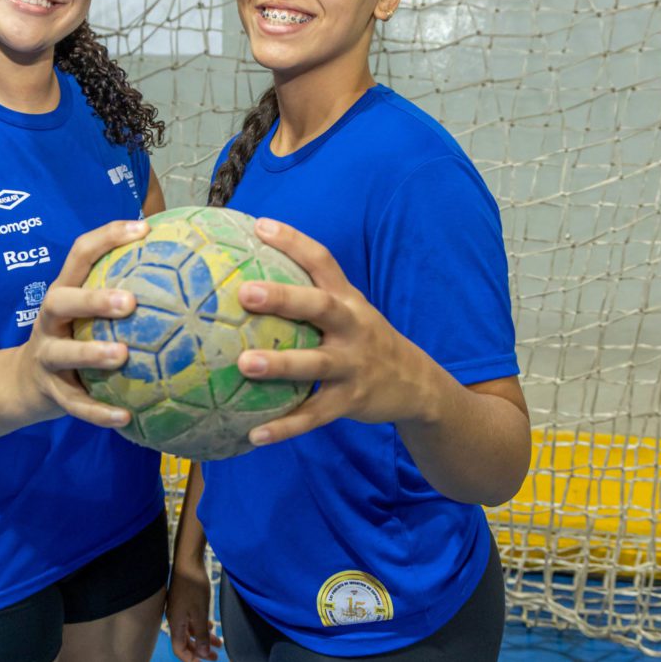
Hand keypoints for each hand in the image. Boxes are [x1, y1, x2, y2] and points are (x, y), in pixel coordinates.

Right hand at [15, 219, 148, 427]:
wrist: (23, 383)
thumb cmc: (73, 336)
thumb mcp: (86, 310)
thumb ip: (122, 290)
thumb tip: (186, 266)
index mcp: (64, 291)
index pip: (80, 253)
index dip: (109, 237)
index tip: (145, 229)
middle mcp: (49, 320)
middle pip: (61, 301)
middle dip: (94, 299)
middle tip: (131, 302)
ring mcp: (46, 356)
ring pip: (64, 353)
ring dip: (91, 353)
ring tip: (122, 355)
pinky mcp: (51, 393)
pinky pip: (76, 405)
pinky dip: (99, 412)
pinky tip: (126, 417)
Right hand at [166, 556, 222, 661]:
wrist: (188, 562)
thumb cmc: (193, 586)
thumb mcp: (200, 612)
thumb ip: (201, 634)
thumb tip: (202, 653)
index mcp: (176, 624)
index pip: (180, 649)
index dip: (191, 660)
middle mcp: (175, 619)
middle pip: (185, 642)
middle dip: (200, 652)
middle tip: (215, 657)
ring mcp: (180, 611)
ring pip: (191, 631)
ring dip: (203, 639)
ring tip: (219, 644)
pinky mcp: (184, 603)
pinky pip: (192, 621)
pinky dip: (202, 627)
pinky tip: (211, 627)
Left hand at [237, 217, 430, 444]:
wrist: (417, 384)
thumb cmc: (362, 340)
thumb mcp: (348, 310)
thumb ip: (309, 294)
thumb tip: (247, 275)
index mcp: (347, 299)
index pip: (321, 261)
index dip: (293, 241)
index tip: (260, 226)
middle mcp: (352, 327)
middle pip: (319, 307)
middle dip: (284, 298)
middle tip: (245, 292)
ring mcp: (353, 365)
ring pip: (314, 364)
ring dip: (280, 364)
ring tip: (243, 364)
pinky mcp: (351, 401)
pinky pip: (314, 416)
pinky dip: (285, 427)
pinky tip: (253, 435)